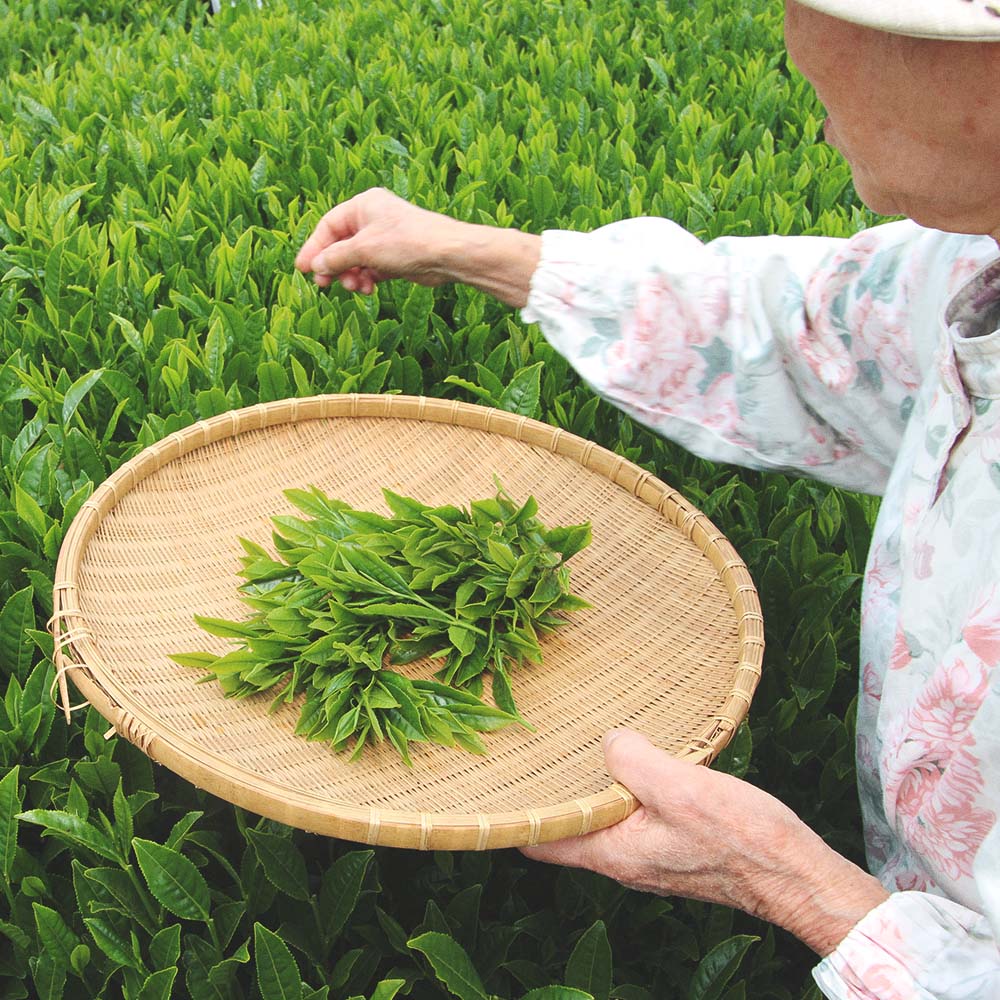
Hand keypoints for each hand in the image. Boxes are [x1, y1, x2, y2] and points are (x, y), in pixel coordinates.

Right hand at [294, 188, 466, 293]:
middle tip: (325, 285)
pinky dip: (367, 279)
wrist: (446, 255)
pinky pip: (372, 269)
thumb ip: (336, 257)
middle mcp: (373, 219)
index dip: (314, 248)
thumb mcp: (364, 249)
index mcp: (363, 205)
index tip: (303, 269)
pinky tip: (368, 289)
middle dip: (334, 265)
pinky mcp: (396, 257)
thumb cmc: (407, 242)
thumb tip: (316, 267)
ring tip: (355, 288)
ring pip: (357, 260)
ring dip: (352, 275)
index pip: (328, 226)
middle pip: (341, 244)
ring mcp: (385, 239)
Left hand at [521, 729, 888, 956]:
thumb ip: (633, 760)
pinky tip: (634, 757)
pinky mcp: (673, 844)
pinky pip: (633, 814)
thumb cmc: (742, 838)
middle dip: (551, 791)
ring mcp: (649, 853)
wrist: (797, 875)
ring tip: (578, 743)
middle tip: (534, 746)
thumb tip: (607, 740)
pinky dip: (623, 787)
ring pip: (602, 818)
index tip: (494, 781)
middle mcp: (623, 859)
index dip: (513, 815)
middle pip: (568, 827)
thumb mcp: (680, 787)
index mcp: (613, 852)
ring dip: (590, 786)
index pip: (541, 841)